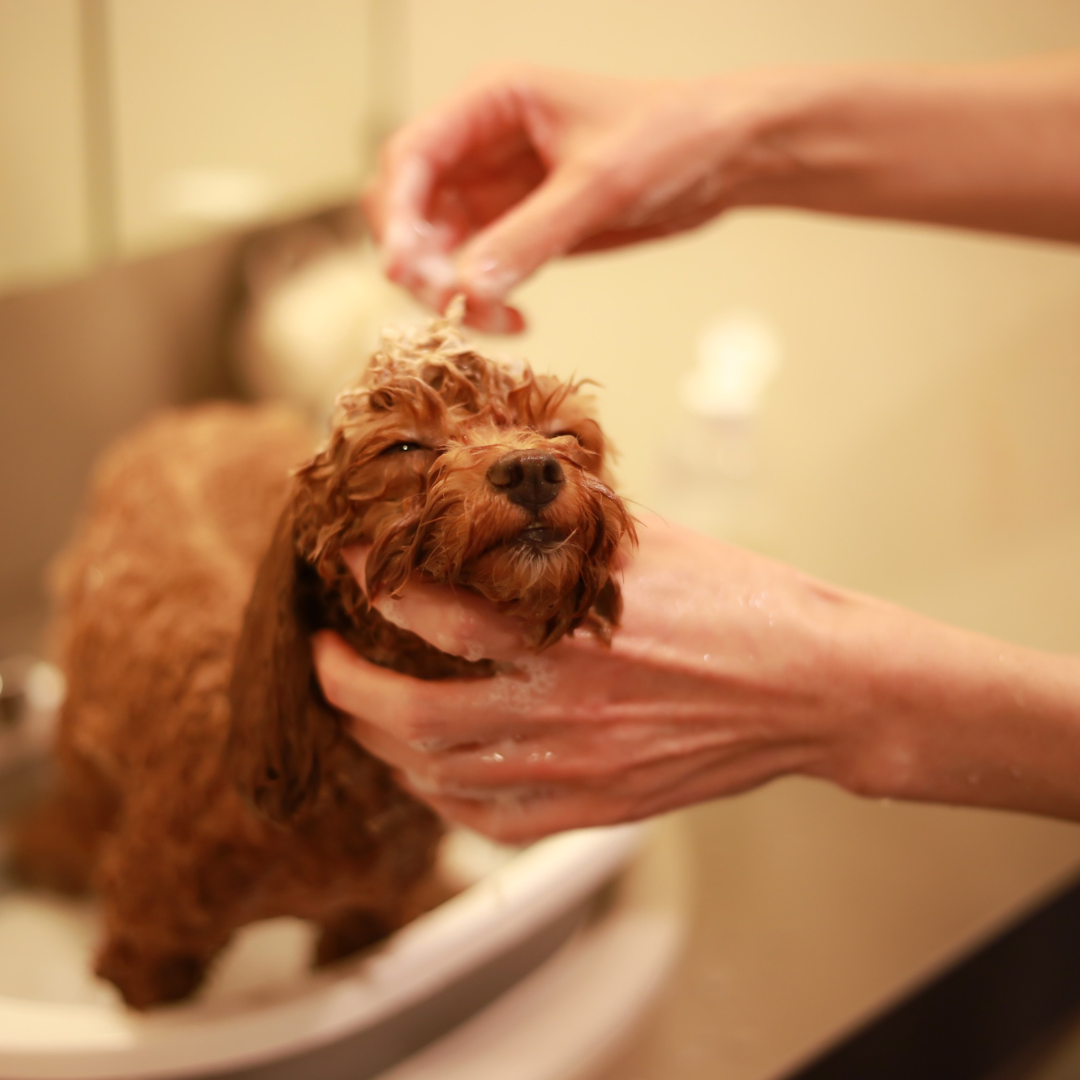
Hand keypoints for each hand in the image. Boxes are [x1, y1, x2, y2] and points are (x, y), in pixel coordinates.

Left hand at [313, 515, 853, 840]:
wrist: (814, 687)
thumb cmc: (741, 603)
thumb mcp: (650, 545)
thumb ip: (567, 531)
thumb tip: (504, 498)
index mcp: (571, 633)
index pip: (435, 615)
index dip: (373, 585)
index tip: (344, 562)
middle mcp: (563, 710)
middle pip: (411, 717)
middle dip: (343, 686)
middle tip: (318, 653)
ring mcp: (578, 771)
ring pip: (439, 778)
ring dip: (379, 746)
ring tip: (354, 713)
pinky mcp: (598, 809)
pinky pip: (493, 823)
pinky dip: (440, 800)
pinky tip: (423, 774)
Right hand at [362, 65, 800, 331]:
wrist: (722, 159)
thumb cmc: (669, 137)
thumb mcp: (597, 184)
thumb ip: (530, 236)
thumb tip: (467, 286)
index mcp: (491, 106)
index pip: (410, 156)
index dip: (396, 214)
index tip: (404, 266)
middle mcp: (482, 150)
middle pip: (411, 210)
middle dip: (418, 260)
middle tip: (451, 304)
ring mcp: (498, 196)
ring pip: (438, 252)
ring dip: (450, 292)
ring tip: (492, 321)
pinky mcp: (520, 233)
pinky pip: (478, 275)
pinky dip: (482, 303)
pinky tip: (513, 320)